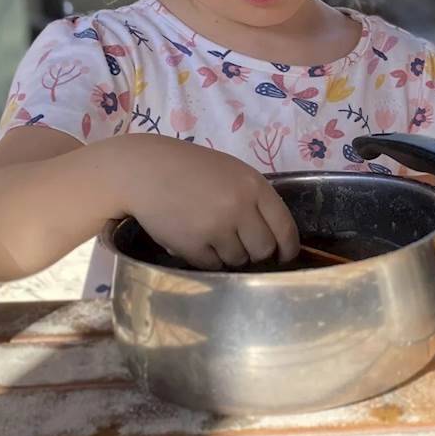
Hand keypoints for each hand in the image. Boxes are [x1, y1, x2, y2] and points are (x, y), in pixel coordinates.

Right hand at [113, 137, 299, 269]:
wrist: (146, 170)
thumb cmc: (193, 170)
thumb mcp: (234, 173)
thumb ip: (256, 200)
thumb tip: (276, 239)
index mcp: (254, 187)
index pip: (285, 228)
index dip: (288, 248)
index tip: (284, 257)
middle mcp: (239, 208)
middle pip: (264, 250)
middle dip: (257, 254)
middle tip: (244, 247)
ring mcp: (215, 228)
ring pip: (238, 260)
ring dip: (230, 255)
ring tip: (214, 236)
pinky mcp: (191, 245)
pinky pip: (212, 265)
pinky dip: (208, 259)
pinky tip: (197, 241)